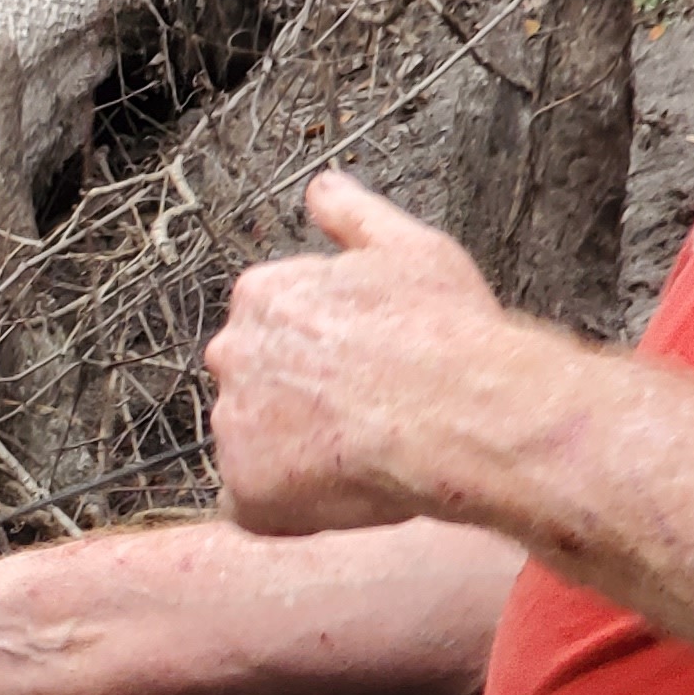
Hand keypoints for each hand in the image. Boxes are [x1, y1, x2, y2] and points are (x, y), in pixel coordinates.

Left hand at [205, 172, 532, 534]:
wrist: (462, 411)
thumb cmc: (445, 331)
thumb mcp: (408, 248)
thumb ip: (353, 216)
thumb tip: (320, 187)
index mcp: (261, 296)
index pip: (271, 328)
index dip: (324, 354)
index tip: (367, 365)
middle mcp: (231, 354)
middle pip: (257, 385)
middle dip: (301, 402)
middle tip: (366, 414)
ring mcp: (233, 423)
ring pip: (257, 445)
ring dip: (298, 454)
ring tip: (366, 454)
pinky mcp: (246, 487)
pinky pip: (257, 505)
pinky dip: (292, 506)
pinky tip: (345, 492)